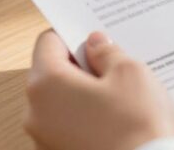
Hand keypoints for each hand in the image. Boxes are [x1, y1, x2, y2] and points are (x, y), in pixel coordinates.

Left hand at [23, 30, 173, 149]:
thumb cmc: (137, 126)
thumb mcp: (130, 72)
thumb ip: (107, 52)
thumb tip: (96, 44)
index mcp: (46, 84)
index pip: (48, 42)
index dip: (73, 35)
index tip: (95, 38)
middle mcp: (36, 114)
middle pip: (52, 73)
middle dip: (81, 66)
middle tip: (114, 66)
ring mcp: (45, 140)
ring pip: (61, 102)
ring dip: (85, 94)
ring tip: (120, 96)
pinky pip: (70, 127)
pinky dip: (88, 119)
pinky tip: (116, 120)